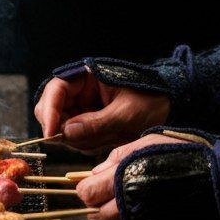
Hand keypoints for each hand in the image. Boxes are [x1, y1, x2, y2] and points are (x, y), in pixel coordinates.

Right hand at [33, 74, 170, 152]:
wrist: (170, 105)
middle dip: (65, 129)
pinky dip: (87, 144)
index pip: (56, 89)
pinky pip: (76, 137)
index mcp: (89, 76)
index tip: (52, 134)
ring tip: (109, 135)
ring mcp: (83, 106)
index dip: (50, 111)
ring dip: (81, 139)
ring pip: (63, 128)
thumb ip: (96, 123)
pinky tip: (108, 139)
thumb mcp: (127, 113)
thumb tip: (64, 133)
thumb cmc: (152, 100)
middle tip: (87, 140)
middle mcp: (81, 90)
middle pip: (53, 111)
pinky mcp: (88, 121)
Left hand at [76, 133, 183, 219]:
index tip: (94, 187)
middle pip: (96, 217)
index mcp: (125, 178)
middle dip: (100, 207)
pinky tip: (149, 218)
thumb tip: (94, 173)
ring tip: (135, 208)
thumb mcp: (150, 142)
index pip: (87, 193)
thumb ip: (118, 156)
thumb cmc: (189, 156)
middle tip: (115, 196)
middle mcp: (130, 205)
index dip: (88, 189)